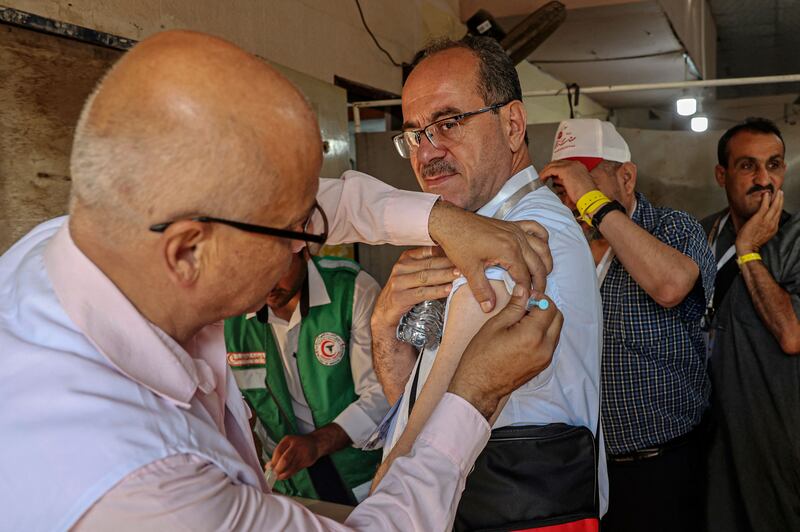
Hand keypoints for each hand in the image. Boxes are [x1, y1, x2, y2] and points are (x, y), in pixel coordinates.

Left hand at [270, 434, 319, 479]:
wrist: (315, 443)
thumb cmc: (297, 445)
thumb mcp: (287, 445)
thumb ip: (278, 454)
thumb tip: (267, 466)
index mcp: (288, 440)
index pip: (278, 451)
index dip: (273, 461)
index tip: (269, 468)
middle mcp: (296, 446)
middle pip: (285, 460)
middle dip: (278, 469)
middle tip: (273, 475)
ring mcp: (302, 454)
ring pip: (291, 467)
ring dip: (283, 474)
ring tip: (278, 477)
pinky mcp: (307, 461)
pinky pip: (296, 470)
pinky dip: (289, 474)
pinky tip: (285, 475)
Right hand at [371, 247, 458, 331]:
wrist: (385, 313)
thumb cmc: (404, 292)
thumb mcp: (413, 274)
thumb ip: (428, 266)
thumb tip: (455, 259)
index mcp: (405, 259)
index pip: (427, 251)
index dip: (444, 251)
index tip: (461, 251)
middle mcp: (400, 268)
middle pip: (429, 264)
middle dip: (448, 264)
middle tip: (465, 263)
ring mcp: (398, 282)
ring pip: (426, 277)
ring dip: (444, 275)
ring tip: (459, 275)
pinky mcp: (400, 297)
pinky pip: (422, 293)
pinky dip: (437, 291)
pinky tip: (448, 289)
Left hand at [428, 200, 551, 311]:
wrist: (450, 222)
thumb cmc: (458, 243)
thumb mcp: (469, 270)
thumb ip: (482, 290)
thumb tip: (489, 308)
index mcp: (508, 251)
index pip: (525, 276)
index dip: (527, 291)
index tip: (527, 301)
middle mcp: (517, 239)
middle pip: (538, 264)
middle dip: (540, 281)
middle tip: (537, 295)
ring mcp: (516, 230)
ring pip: (542, 247)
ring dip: (545, 262)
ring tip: (541, 277)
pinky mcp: (512, 225)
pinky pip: (535, 228)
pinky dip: (542, 239)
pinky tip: (540, 249)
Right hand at [448, 284, 562, 418]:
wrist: (479, 387)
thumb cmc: (481, 357)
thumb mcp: (495, 325)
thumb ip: (514, 306)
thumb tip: (523, 290)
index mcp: (532, 335)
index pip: (549, 306)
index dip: (537, 297)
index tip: (524, 297)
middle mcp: (544, 347)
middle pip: (557, 317)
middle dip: (544, 307)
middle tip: (525, 307)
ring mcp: (545, 358)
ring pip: (556, 329)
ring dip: (544, 320)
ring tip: (522, 321)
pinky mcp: (543, 364)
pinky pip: (551, 342)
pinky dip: (543, 333)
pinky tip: (523, 333)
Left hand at [540, 160, 596, 208]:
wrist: (590, 198)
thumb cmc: (585, 196)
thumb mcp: (576, 185)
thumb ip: (567, 181)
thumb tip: (557, 182)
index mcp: (579, 167)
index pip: (563, 164)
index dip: (555, 169)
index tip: (549, 174)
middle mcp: (575, 164)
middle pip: (557, 163)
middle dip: (549, 169)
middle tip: (543, 175)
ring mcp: (570, 166)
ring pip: (552, 165)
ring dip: (546, 172)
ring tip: (542, 178)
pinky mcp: (565, 170)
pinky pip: (550, 170)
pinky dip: (544, 174)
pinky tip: (542, 179)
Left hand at [736, 190, 783, 254]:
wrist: (747, 247)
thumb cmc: (751, 242)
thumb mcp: (763, 235)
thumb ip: (766, 228)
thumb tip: (763, 223)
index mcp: (773, 228)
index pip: (778, 215)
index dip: (779, 207)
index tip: (780, 201)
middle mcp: (772, 224)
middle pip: (779, 210)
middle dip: (781, 200)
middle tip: (781, 193)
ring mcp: (766, 221)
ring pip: (775, 207)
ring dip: (777, 198)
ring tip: (778, 192)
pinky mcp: (759, 218)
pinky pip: (765, 206)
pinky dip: (766, 199)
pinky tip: (766, 194)